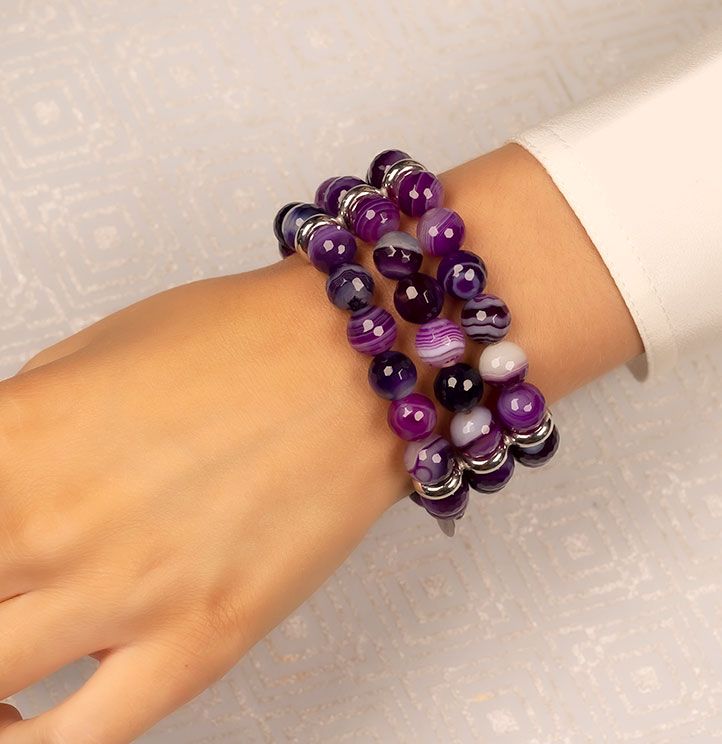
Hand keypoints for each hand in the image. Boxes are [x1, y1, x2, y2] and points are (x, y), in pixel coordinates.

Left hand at [0, 142, 641, 742]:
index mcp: (13, 436)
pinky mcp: (200, 641)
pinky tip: (29, 714)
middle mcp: (53, 523)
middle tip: (3, 581)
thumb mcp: (93, 349)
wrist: (367, 360)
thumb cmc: (244, 336)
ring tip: (0, 660)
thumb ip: (14, 429)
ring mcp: (126, 594)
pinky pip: (77, 743)